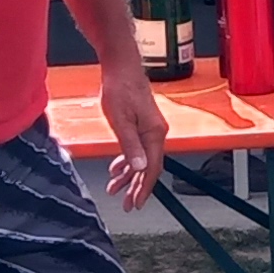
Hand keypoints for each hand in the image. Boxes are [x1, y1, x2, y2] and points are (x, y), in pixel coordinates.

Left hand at [95, 60, 166, 206]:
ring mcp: (151, 129)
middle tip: (127, 204)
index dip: (144, 188)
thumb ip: (130, 146)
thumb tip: (140, 168)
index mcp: (154, 134)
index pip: (153, 168)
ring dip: (130, 176)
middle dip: (138, 187)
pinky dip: (128, 161)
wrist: (122, 68)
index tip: (136, 203)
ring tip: (116, 189)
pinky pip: (138, 149)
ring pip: (142, 160)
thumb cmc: (120, 90)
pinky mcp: (143, 124)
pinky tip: (116, 168)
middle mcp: (157, 133)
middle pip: (150, 167)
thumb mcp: (121, 120)